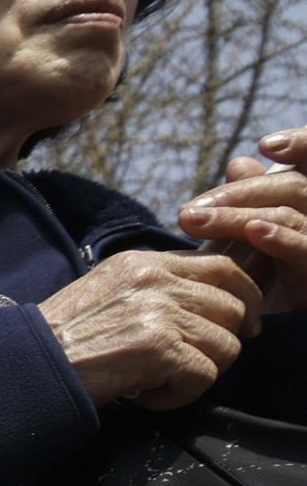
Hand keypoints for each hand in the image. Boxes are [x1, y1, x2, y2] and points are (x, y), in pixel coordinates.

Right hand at [41, 249, 262, 409]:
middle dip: (220, 342)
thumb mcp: (107, 293)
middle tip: (186, 364)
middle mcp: (156, 280)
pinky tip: (145, 395)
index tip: (241, 325)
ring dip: (197, 373)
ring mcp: (159, 313)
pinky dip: (178, 396)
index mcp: (145, 263)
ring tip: (156, 381)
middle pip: (233, 308)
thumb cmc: (59, 340)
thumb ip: (153, 288)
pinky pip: (204, 377)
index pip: (223, 267)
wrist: (25, 367)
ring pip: (226, 346)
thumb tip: (202, 303)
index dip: (244, 297)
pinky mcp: (159, 348)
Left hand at [176, 128, 306, 312]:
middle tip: (190, 207)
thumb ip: (252, 199)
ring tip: (194, 219)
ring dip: (240, 215)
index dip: (302, 145)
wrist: (295, 342)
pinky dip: (281, 238)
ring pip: (291, 213)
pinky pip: (305, 250)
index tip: (267, 143)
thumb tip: (239, 162)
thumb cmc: (276, 284)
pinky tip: (255, 232)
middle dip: (240, 192)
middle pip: (292, 187)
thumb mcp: (260, 239)